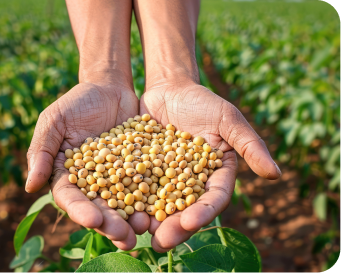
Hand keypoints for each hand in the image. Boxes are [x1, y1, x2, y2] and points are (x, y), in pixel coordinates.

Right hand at [26, 82, 149, 249]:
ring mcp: (117, 179)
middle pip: (99, 208)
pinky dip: (152, 199)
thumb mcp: (55, 120)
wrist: (109, 89)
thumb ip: (42, 150)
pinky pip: (145, 187)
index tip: (93, 220)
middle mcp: (92, 183)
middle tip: (125, 239)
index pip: (70, 198)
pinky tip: (162, 210)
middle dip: (111, 224)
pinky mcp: (138, 171)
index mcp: (67, 176)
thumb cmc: (77, 103)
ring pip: (123, 204)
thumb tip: (30, 186)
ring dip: (132, 221)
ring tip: (144, 231)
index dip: (80, 210)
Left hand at [140, 81, 280, 251]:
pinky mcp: (142, 171)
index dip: (203, 212)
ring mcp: (164, 179)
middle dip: (173, 226)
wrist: (170, 90)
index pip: (213, 199)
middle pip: (183, 209)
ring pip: (157, 204)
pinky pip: (134, 187)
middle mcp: (190, 183)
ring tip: (137, 232)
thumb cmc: (203, 102)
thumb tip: (277, 174)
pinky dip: (127, 198)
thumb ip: (249, 145)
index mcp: (214, 175)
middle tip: (160, 242)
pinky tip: (116, 209)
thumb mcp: (228, 119)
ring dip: (148, 220)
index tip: (190, 223)